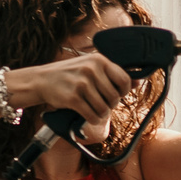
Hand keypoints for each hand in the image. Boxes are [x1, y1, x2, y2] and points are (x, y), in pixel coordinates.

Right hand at [17, 49, 134, 137]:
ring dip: (101, 114)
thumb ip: (113, 73)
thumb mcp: (91, 67)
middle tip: (102, 104)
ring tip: (95, 111)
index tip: (117, 94)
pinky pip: (92, 115)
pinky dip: (93, 119)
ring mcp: (81, 83)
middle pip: (115, 97)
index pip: (124, 79)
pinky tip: (88, 116)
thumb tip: (140, 81)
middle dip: (111, 105)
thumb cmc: (70, 74)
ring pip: (104, 109)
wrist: (41, 80)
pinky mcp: (73, 98)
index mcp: (99, 60)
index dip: (124, 91)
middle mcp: (91, 69)